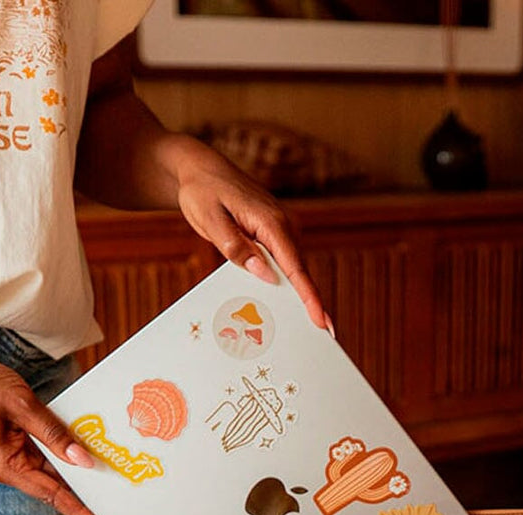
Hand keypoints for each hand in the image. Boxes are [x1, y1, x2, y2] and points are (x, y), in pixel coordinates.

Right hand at [0, 355, 108, 514]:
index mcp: (8, 467)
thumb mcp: (22, 405)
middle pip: (55, 488)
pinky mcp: (13, 447)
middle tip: (116, 509)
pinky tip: (84, 456)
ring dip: (76, 477)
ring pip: (52, 473)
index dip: (80, 511)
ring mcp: (11, 459)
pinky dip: (64, 457)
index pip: (53, 495)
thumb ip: (54, 434)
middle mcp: (9, 469)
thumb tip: (83, 461)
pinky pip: (44, 457)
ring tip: (108, 484)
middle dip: (84, 497)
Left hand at [175, 148, 330, 331]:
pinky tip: (279, 304)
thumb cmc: (202, 191)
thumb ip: (237, 248)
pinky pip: (284, 264)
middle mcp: (285, 225)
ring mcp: (283, 229)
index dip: (310, 298)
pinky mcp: (275, 234)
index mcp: (271, 222)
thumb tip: (265, 274)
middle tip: (320, 339)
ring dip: (296, 298)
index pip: (295, 268)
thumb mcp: (211, 220)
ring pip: (293, 271)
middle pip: (301, 274)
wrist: (199, 168)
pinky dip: (284, 284)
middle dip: (310, 305)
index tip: (323, 322)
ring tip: (301, 329)